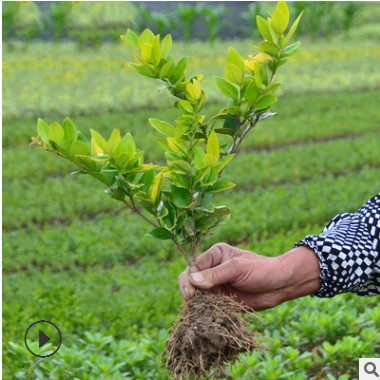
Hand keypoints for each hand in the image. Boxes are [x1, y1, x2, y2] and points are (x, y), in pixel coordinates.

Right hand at [178, 243, 320, 309]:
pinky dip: (203, 310)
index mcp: (214, 255)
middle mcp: (211, 268)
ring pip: (195, 294)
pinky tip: (205, 315)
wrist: (279, 286)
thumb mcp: (237, 268)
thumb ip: (215, 275)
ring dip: (195, 302)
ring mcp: (215, 285)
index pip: (192, 266)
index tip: (192, 292)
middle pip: (189, 279)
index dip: (189, 279)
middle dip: (188, 290)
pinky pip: (205, 305)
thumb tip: (192, 279)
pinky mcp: (220, 299)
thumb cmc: (261, 270)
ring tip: (199, 309)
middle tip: (192, 301)